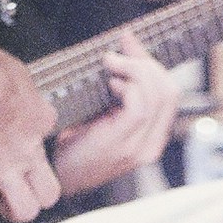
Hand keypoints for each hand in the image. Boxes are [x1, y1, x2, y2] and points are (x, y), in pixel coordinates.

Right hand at [0, 30, 61, 222]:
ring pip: (24, 211)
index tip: (28, 141)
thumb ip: (24, 91)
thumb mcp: (16, 74)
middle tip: (28, 192)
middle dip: (39, 196)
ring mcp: (1, 170)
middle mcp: (24, 152)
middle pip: (49, 192)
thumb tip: (22, 91)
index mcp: (36, 122)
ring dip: (15, 213)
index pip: (51, 135)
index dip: (38, 140)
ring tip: (5, 209)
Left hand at [48, 31, 179, 195]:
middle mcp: (150, 145)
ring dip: (134, 69)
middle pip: (170, 91)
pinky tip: (110, 82)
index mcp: (150, 138)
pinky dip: (127, 86)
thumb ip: (117, 93)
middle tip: (119, 53)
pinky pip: (139, 107)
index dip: (152, 63)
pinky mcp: (122, 146)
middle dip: (146, 62)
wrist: (53, 178)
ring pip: (157, 96)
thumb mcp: (101, 115)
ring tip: (111, 63)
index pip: (169, 93)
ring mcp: (138, 148)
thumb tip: (120, 51)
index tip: (129, 44)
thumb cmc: (72, 148)